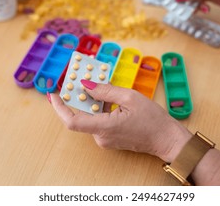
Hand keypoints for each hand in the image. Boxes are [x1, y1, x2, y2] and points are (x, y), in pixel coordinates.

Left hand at [49, 80, 191, 162]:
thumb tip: (85, 84)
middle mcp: (100, 137)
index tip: (54, 94)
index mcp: (104, 128)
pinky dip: (98, 108)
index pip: (72, 121)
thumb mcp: (130, 98)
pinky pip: (98, 121)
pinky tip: (105, 97)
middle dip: (77, 97)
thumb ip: (105, 91)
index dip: (60, 108)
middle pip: (81, 115)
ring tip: (95, 84)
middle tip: (79, 79)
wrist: (166, 139)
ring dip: (90, 101)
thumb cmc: (152, 119)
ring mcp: (105, 139)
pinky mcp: (109, 138)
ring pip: (90, 117)